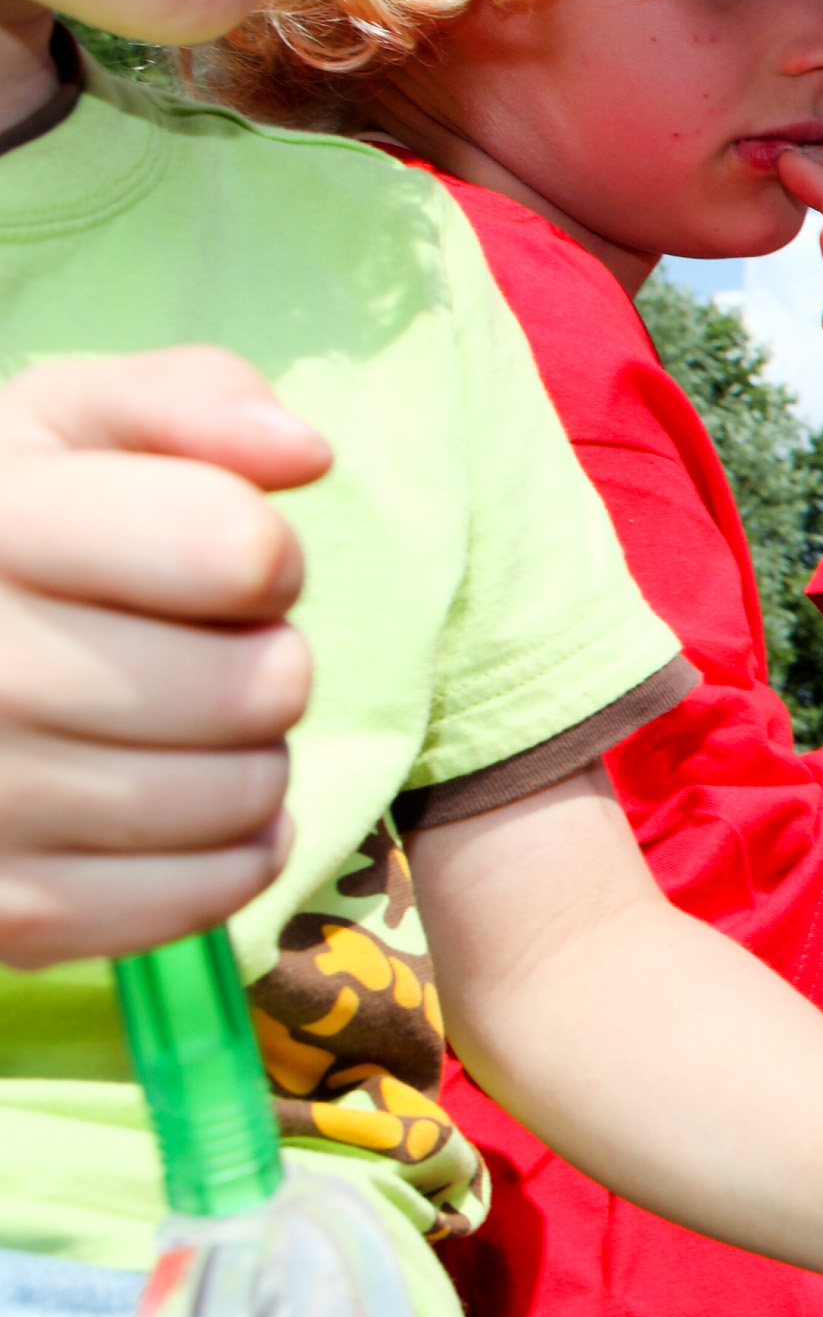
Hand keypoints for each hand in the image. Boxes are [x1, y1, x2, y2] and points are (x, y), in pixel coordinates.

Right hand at [0, 350, 328, 964]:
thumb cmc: (11, 537)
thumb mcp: (67, 426)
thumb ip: (187, 401)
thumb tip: (299, 451)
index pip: (232, 548)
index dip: (264, 552)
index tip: (224, 555)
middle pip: (259, 686)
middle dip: (262, 659)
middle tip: (194, 648)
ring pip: (249, 794)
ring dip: (249, 757)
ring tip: (171, 723)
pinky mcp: (11, 916)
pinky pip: (212, 894)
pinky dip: (229, 852)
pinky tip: (173, 803)